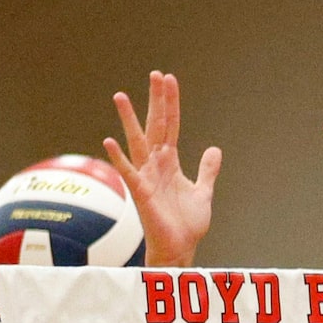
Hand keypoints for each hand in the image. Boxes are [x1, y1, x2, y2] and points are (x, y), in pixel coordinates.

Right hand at [104, 70, 220, 268]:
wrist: (180, 249)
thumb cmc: (186, 225)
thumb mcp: (203, 192)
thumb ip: (206, 171)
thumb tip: (214, 149)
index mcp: (169, 162)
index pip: (170, 125)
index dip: (171, 103)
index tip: (169, 79)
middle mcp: (156, 165)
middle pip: (155, 125)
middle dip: (156, 100)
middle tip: (155, 74)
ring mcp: (147, 177)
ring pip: (137, 142)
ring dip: (129, 119)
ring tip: (120, 96)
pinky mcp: (141, 194)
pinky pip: (128, 172)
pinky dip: (118, 158)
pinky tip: (109, 141)